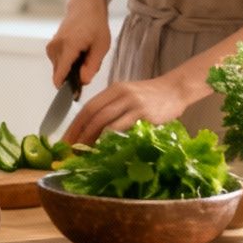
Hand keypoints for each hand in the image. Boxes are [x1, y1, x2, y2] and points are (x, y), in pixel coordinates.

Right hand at [46, 0, 110, 88]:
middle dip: (73, 77)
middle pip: (60, 75)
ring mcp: (51, 47)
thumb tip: (83, 81)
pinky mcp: (50, 47)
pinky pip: (58, 63)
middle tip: (88, 66)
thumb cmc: (95, 24)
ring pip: (59, 70)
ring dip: (71, 69)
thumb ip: (92, 65)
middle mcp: (55, 48)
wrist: (84, 6)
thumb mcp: (102, 46)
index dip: (67, 88)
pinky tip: (78, 53)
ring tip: (84, 56)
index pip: (60, 75)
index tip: (75, 95)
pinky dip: (68, 63)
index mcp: (68, 47)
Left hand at [64, 74, 195, 144]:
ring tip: (84, 152)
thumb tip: (94, 132)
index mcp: (114, 89)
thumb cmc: (151, 97)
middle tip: (70, 150)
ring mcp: (132, 103)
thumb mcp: (128, 96)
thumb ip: (113, 108)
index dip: (75, 124)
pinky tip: (105, 148)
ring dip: (91, 138)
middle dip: (79, 133)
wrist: (176, 89)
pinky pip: (123, 127)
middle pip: (93, 114)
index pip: (88, 107)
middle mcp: (120, 94)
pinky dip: (111, 138)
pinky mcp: (145, 114)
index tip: (66, 139)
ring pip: (105, 121)